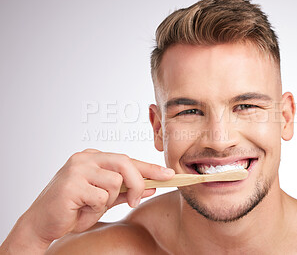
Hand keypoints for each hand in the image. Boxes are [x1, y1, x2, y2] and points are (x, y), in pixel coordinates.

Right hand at [21, 149, 174, 244]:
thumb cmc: (73, 209)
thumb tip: (151, 186)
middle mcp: (85, 158)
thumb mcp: (105, 200)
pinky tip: (81, 212)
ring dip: (107, 202)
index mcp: (93, 157)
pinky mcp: (71, 184)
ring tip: (90, 208)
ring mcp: (76, 168)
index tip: (169, 175)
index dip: (149, 168)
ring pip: (114, 182)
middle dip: (137, 184)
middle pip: (125, 163)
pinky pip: (100, 197)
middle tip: (135, 201)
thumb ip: (126, 192)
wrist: (41, 224)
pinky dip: (94, 210)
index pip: (127, 159)